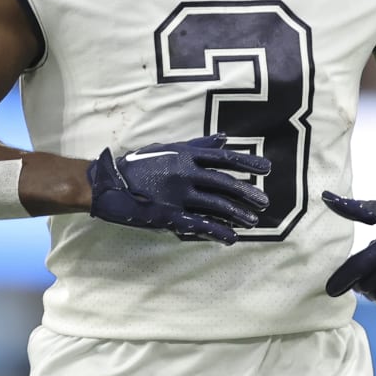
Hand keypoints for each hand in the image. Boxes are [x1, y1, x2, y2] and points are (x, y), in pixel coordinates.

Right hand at [88, 134, 272, 243]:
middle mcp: (184, 172)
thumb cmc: (138, 164)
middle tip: (264, 202)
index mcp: (184, 154)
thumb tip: (223, 137)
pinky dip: (218, 231)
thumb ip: (196, 144)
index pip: (222, 158)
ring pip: (215, 205)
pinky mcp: (169, 215)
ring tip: (253, 221)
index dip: (246, 164)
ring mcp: (177, 195)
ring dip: (237, 214)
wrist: (109, 183)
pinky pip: (199, 224)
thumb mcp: (167, 148)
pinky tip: (232, 237)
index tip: (266, 169)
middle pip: (224, 183)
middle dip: (247, 193)